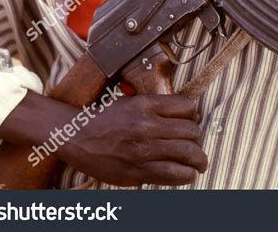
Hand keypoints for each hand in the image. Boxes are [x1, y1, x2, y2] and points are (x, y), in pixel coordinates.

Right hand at [61, 94, 206, 186]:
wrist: (77, 136)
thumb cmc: (106, 118)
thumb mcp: (132, 102)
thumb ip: (158, 108)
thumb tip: (188, 116)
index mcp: (146, 105)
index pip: (187, 107)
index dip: (194, 115)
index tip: (193, 122)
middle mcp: (147, 125)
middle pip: (191, 131)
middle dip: (199, 139)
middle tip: (198, 145)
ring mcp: (143, 150)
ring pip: (187, 153)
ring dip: (199, 159)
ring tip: (200, 163)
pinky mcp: (138, 171)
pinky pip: (173, 174)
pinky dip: (186, 175)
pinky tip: (187, 174)